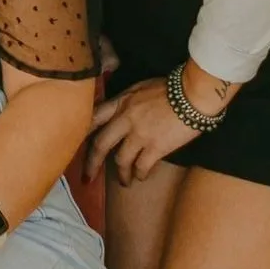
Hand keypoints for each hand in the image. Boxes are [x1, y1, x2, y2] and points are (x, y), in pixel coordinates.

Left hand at [85, 71, 218, 186]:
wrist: (194, 94)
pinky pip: (141, 166)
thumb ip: (127, 100)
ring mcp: (139, 134)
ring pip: (120, 159)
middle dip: (91, 163)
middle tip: (87, 177)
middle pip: (100, 144)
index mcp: (121, 102)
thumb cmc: (173, 88)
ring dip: (121, 173)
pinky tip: (141, 177)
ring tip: (125, 181)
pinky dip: (140, 174)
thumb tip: (120, 111)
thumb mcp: (142, 87)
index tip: (75, 144)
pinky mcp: (156, 147)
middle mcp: (125, 119)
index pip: (94, 118)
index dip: (82, 132)